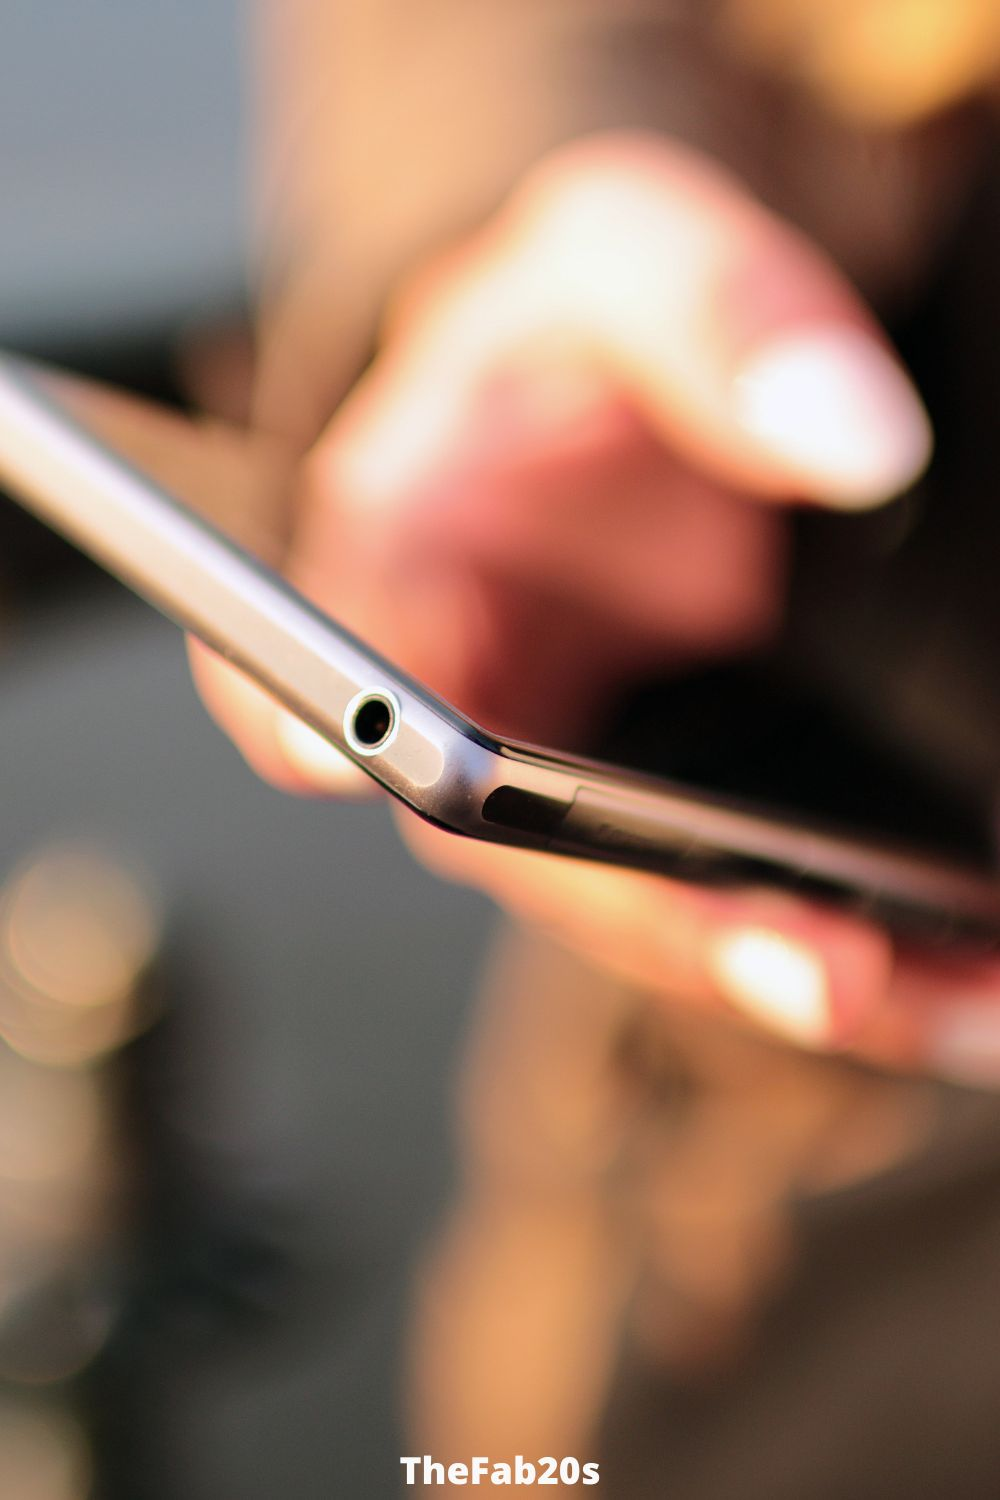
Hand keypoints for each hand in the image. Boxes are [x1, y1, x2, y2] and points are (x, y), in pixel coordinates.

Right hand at [192, 134, 999, 1083]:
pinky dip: (838, 930)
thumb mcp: (633, 252)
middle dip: (660, 917)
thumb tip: (850, 436)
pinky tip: (952, 956)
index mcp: (401, 555)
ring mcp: (564, 766)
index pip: (320, 653)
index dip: (313, 718)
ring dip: (787, 966)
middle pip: (519, 849)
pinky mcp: (656, 797)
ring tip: (948, 995)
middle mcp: (467, 695)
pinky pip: (730, 891)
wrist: (639, 383)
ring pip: (647, 906)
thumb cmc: (585, 325)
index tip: (349, 761)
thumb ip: (716, 311)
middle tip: (816, 963)